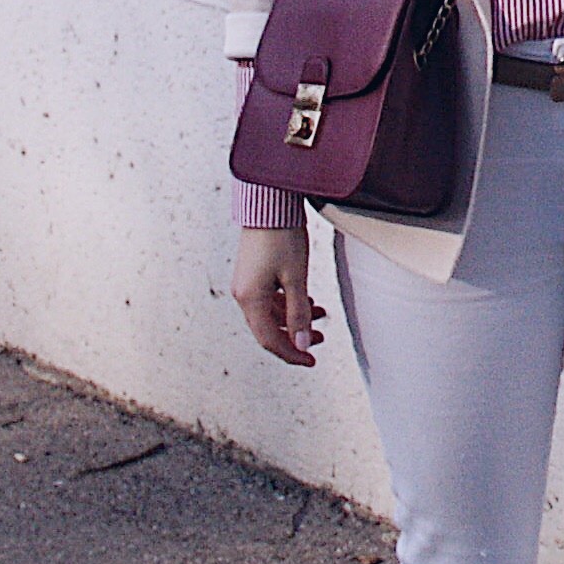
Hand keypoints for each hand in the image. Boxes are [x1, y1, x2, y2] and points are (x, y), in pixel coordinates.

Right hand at [233, 224, 326, 364]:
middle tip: (319, 341)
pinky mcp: (253, 274)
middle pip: (268, 330)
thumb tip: (303, 344)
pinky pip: (270, 300)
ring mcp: (246, 284)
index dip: (292, 354)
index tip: (311, 361)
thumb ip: (299, 314)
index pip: (270, 340)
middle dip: (295, 338)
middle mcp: (243, 294)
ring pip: (270, 314)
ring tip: (320, 316)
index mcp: (250, 299)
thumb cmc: (282, 236)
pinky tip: (307, 301)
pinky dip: (288, 304)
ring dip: (294, 319)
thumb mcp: (296, 278)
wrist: (269, 203)